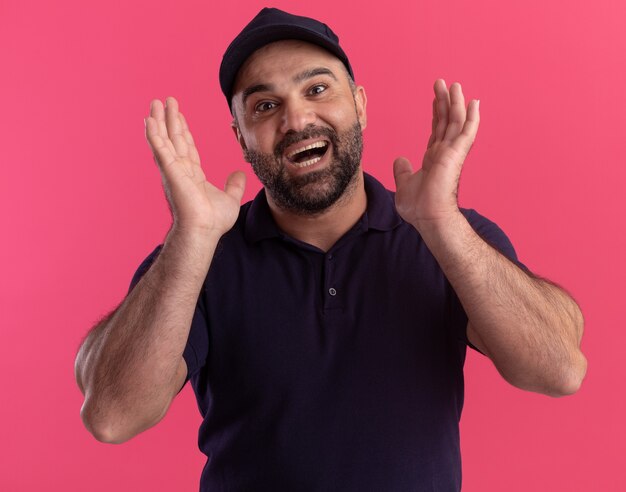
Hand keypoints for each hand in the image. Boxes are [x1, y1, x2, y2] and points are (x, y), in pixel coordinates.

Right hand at [145, 97, 245, 237]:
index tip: (180, 116)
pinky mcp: (170, 171)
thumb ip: (234, 185)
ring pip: (164, 139)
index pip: (187, 147)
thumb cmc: (213, 221)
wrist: (204, 231)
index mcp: (193, 175)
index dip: (183, 131)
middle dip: (170, 119)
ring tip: (155, 103)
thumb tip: (239, 173)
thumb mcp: (230, 198)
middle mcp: (180, 170)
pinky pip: (160, 148)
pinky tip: (149, 120)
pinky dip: (153, 134)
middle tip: (165, 101)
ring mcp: (173, 170)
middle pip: (174, 138)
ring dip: (159, 120)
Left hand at [393, 80, 478, 230]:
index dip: (437, 113)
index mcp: (433, 158)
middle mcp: (445, 153)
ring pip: (456, 121)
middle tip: (442, 83)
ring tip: (454, 85)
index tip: (436, 98)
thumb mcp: (404, 185)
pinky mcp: (457, 155)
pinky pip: (467, 132)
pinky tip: (475, 102)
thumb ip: (402, 171)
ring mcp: (452, 153)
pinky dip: (472, 117)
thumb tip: (400, 159)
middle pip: (446, 121)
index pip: (437, 130)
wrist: (428, 217)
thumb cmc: (418, 207)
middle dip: (444, 101)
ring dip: (456, 102)